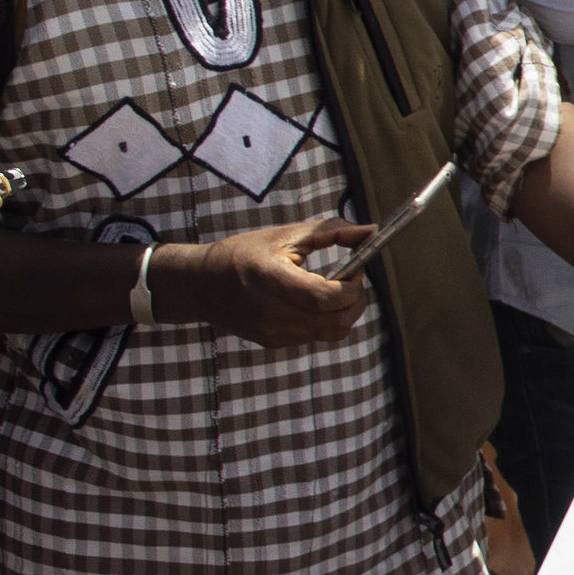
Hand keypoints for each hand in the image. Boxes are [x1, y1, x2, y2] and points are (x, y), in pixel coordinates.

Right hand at [165, 219, 378, 345]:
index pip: (324, 297)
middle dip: (356, 302)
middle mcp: (270, 312)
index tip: (357, 270)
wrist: (200, 286)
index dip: (351, 287)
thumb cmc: (244, 254)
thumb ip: (331, 232)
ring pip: (330, 333)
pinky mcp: (273, 342)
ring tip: (334, 290)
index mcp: (270, 279)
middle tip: (353, 281)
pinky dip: (325, 319)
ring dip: (343, 312)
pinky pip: (314, 336)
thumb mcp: (284, 235)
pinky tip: (312, 302)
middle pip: (335, 323)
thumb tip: (372, 232)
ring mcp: (272, 332)